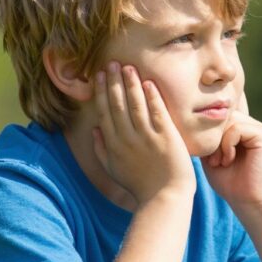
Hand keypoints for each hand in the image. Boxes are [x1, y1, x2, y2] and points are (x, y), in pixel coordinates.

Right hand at [92, 61, 194, 203]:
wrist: (164, 198)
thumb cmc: (140, 186)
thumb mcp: (113, 170)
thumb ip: (101, 150)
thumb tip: (95, 129)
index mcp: (113, 145)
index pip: (104, 112)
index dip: (101, 92)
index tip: (99, 75)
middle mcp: (127, 139)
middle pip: (117, 104)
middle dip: (113, 82)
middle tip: (111, 63)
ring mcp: (146, 137)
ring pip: (135, 104)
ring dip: (130, 84)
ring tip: (127, 67)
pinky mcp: (165, 137)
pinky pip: (156, 111)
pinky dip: (151, 96)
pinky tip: (147, 82)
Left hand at [202, 93, 261, 208]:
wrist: (248, 201)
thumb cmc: (228, 182)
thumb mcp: (210, 155)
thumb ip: (205, 137)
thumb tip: (188, 119)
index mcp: (239, 127)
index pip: (217, 114)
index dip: (206, 130)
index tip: (205, 155)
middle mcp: (250, 124)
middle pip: (221, 115)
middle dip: (211, 136)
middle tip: (211, 160)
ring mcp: (257, 128)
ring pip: (228, 120)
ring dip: (218, 142)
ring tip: (218, 162)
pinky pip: (237, 128)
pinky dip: (227, 145)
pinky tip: (228, 161)